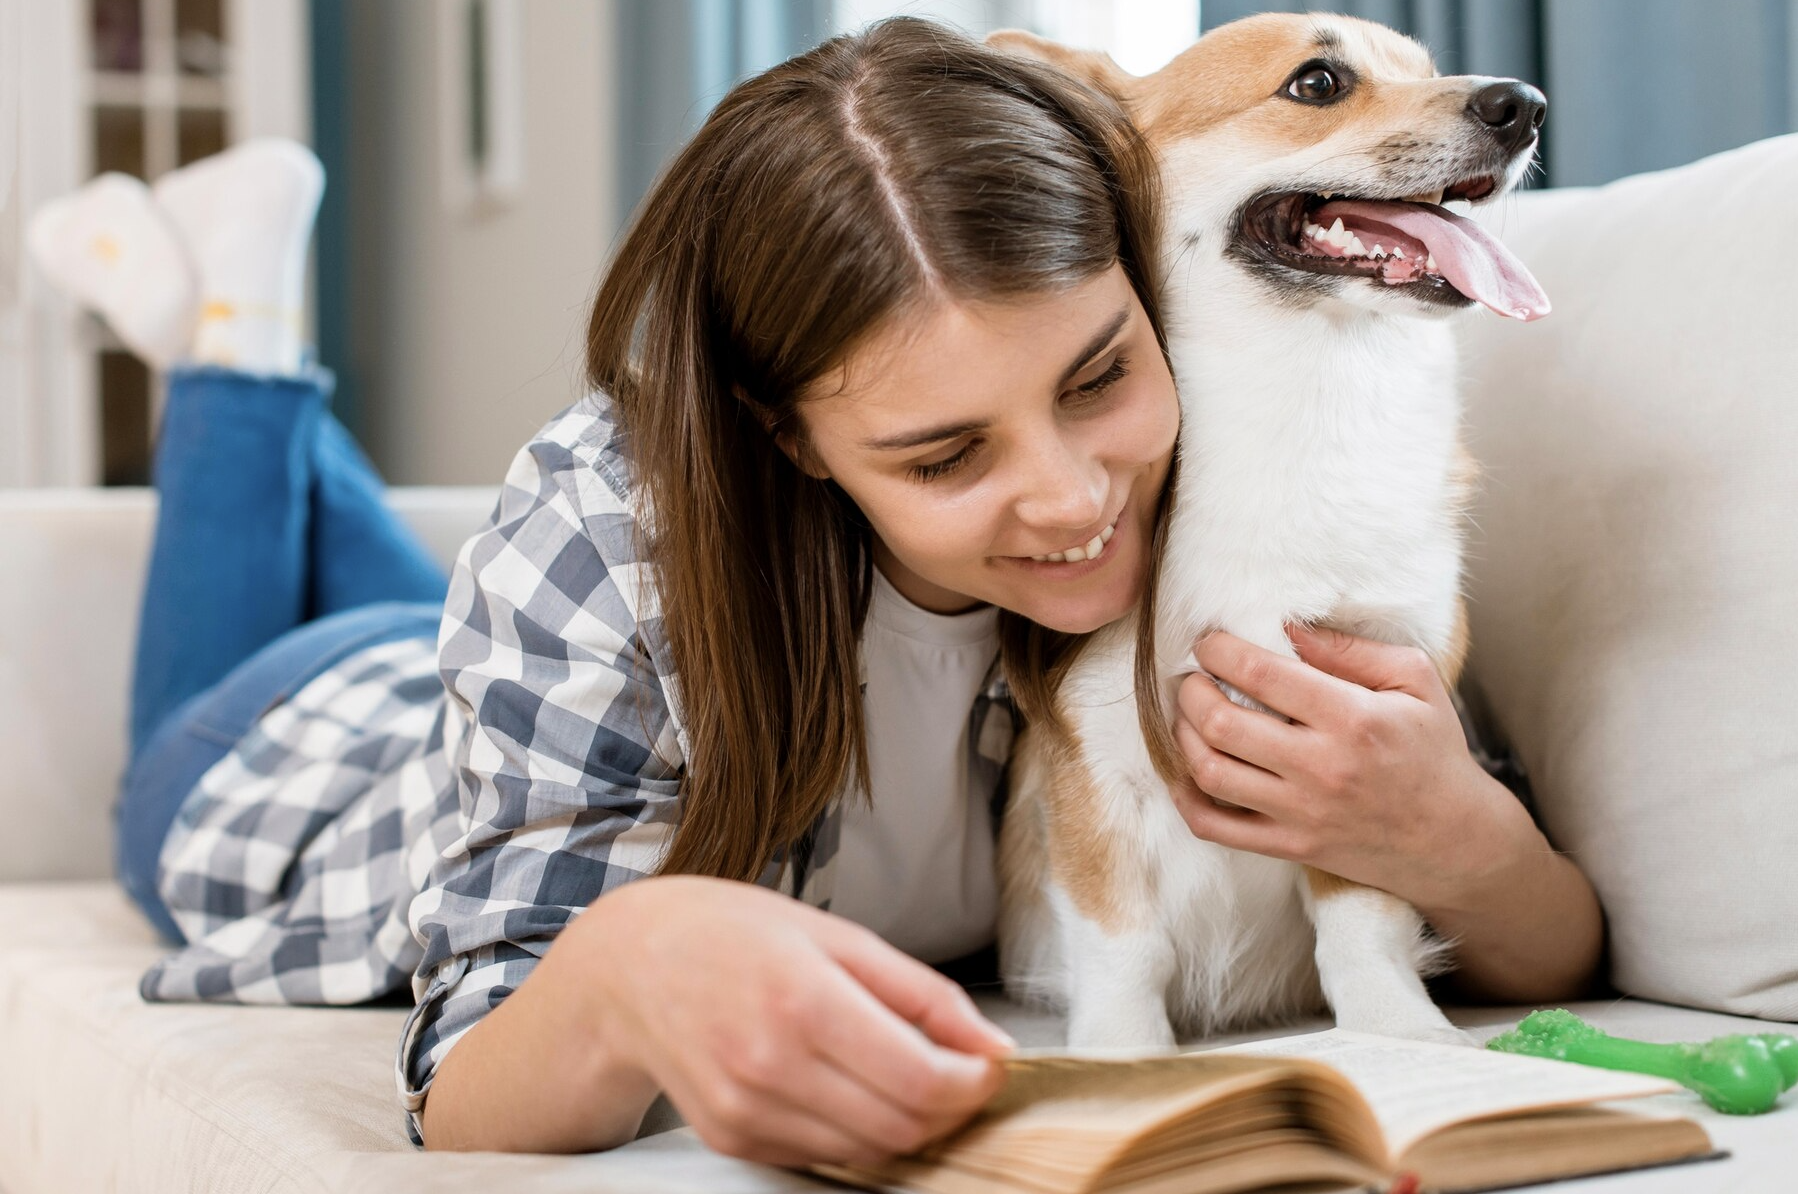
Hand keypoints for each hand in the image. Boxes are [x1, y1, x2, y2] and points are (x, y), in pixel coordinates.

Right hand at [583, 876, 1013, 1168]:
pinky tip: (842, 1086)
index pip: (922, 1081)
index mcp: (804, 999)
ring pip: (868, 1152)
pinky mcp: (732, 1138)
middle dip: (948, 1108)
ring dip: (904, 1124)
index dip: (974, 1084)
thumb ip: (923, 994)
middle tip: (956, 1072)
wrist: (630, 966)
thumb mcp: (839, 936)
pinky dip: (853, 1131)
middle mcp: (771, 1064)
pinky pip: (823, 1156)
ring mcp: (747, 1110)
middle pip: (902, 1127)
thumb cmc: (734, 935)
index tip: (987, 1065)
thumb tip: (992, 1045)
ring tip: (898, 1074)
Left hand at [1169, 623, 1533, 912]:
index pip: (1260, 673)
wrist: (1455, 841)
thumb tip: (1288, 628)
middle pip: (1221, 722)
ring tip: (1189, 714)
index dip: (1219, 650)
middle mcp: (1319, 767)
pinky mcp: (1290, 846)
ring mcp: (1300, 812)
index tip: (1209, 641)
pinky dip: (1186, 797)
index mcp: (1351, 718)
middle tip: (1193, 676)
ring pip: (1210, 771)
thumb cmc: (1434, 752)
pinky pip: (1216, 826)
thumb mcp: (1414, 681)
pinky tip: (1186, 770)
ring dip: (1183, 735)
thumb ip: (1349, 650)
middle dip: (1191, 689)